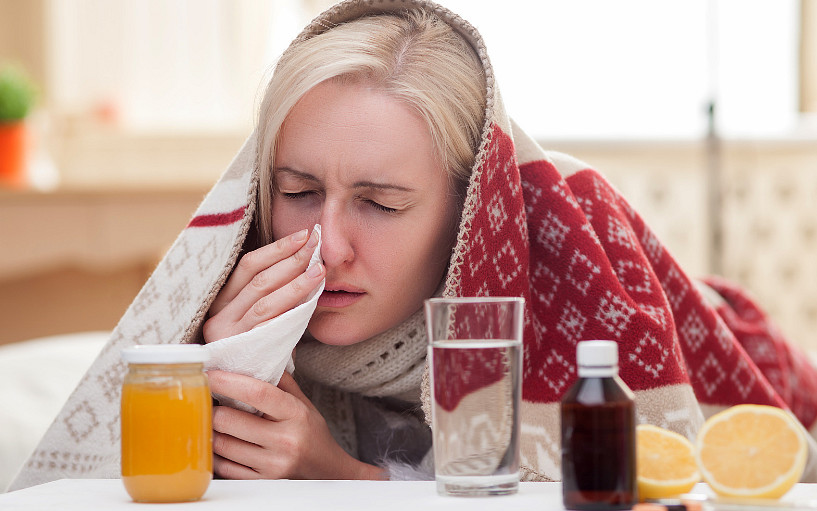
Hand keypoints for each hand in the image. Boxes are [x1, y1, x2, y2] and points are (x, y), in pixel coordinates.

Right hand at [203, 228, 324, 342]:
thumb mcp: (253, 321)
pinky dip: (291, 309)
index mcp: (220, 301)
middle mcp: (220, 316)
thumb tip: (300, 261)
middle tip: (317, 244)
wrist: (241, 398)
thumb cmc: (252, 353)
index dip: (277, 248)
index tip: (303, 235)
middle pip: (258, 279)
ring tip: (319, 269)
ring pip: (266, 301)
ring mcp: (229, 335)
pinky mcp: (242, 352)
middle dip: (291, 258)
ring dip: (295, 282)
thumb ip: (267, 295)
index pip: (247, 265)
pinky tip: (309, 298)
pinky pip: (270, 326)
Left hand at [208, 370, 385, 479]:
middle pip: (229, 420)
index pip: (257, 393)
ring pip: (221, 445)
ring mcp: (272, 465)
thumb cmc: (312, 433)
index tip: (209, 374)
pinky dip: (215, 453)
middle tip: (209, 400)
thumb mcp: (303, 403)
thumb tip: (257, 354)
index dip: (228, 381)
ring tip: (215, 421)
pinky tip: (221, 443)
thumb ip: (281, 380)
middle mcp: (285, 441)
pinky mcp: (260, 483)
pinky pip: (223, 467)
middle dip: (213, 408)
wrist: (328, 473)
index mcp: (296, 415)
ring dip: (211, 430)